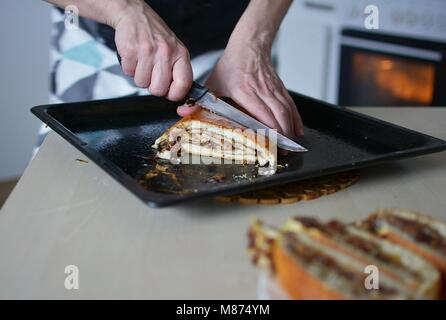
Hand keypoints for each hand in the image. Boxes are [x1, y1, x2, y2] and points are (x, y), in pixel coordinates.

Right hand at [112, 1, 192, 100]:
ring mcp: (148, 52)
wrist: (135, 15)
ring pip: (142, 83)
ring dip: (140, 76)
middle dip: (153, 86)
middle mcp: (166, 53)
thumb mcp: (175, 50)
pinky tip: (134, 57)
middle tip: (152, 74)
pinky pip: (129, 73)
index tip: (170, 93)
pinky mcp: (131, 51)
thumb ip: (178, 71)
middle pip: (158, 89)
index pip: (183, 84)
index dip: (175, 94)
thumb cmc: (156, 35)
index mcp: (181, 54)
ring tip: (143, 62)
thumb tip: (177, 93)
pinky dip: (129, 68)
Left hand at [178, 44, 302, 137]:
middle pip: (277, 115)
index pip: (260, 113)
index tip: (269, 144)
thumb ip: (199, 99)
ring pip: (286, 111)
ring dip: (289, 129)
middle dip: (281, 135)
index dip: (267, 130)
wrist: (249, 46)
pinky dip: (296, 118)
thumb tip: (182, 111)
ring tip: (289, 146)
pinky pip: (290, 105)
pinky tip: (297, 130)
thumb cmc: (231, 66)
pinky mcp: (280, 88)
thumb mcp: (213, 82)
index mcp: (245, 90)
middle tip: (281, 153)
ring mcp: (273, 89)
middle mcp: (262, 90)